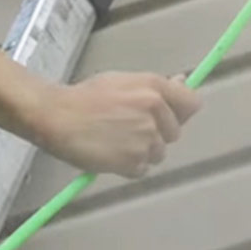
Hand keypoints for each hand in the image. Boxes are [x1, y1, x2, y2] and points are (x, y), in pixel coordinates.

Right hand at [36, 72, 201, 178]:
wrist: (58, 115)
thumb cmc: (87, 96)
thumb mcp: (123, 81)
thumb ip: (155, 86)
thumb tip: (181, 82)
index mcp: (153, 87)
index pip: (191, 103)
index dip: (182, 110)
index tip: (174, 115)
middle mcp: (155, 111)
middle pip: (175, 132)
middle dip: (158, 132)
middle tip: (130, 127)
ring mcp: (146, 138)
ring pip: (159, 152)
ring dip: (143, 150)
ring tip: (117, 139)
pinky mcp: (134, 162)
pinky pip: (143, 168)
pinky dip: (130, 165)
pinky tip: (111, 152)